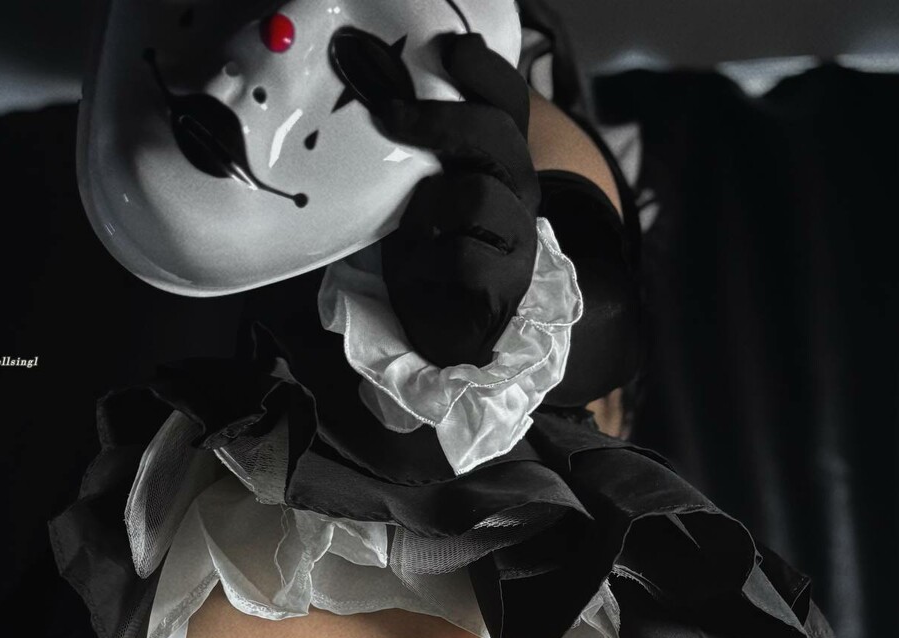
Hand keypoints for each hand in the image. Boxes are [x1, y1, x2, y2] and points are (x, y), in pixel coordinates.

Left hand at [367, 32, 540, 368]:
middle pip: (496, 135)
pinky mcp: (506, 282)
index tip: (449, 49)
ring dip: (428, 207)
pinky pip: (461, 255)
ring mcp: (518, 237)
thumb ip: (418, 148)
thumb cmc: (426, 252)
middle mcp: (519, 191)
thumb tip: (378, 91)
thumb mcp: (417, 188)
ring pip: (476, 195)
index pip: (508, 102)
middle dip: (440, 120)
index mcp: (501, 160)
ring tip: (412, 231)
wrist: (438, 328)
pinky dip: (427, 260)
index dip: (484, 71)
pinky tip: (419, 271)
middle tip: (390, 114)